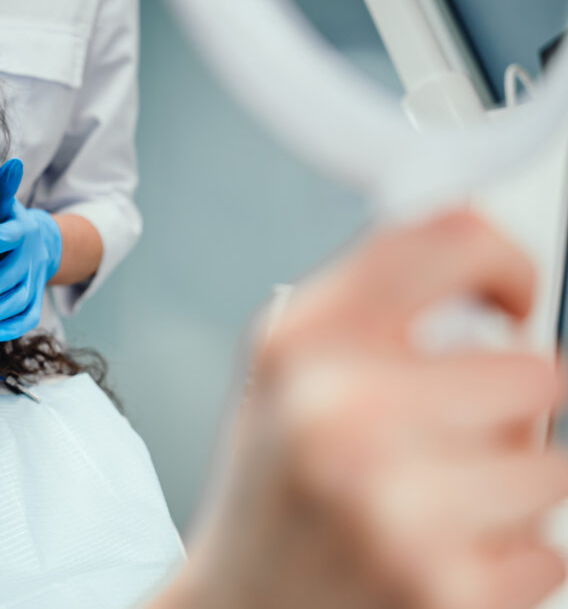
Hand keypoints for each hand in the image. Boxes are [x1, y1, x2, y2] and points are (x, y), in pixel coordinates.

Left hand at [0, 159, 61, 340]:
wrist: (38, 244)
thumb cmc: (6, 223)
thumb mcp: (4, 204)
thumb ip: (3, 188)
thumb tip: (13, 161)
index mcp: (20, 231)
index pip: (12, 234)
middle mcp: (29, 257)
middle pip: (10, 276)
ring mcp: (33, 280)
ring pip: (18, 300)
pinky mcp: (34, 299)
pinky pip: (29, 316)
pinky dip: (13, 327)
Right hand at [183, 211, 567, 608]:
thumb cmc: (275, 489)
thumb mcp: (286, 373)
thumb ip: (370, 306)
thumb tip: (485, 267)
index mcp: (299, 342)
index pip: (450, 240)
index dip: (505, 263)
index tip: (513, 301)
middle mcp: (339, 411)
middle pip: (533, 370)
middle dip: (511, 407)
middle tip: (449, 438)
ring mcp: (392, 502)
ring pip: (555, 465)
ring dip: (516, 488)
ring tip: (437, 504)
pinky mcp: (441, 585)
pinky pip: (549, 550)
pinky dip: (511, 557)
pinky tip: (437, 556)